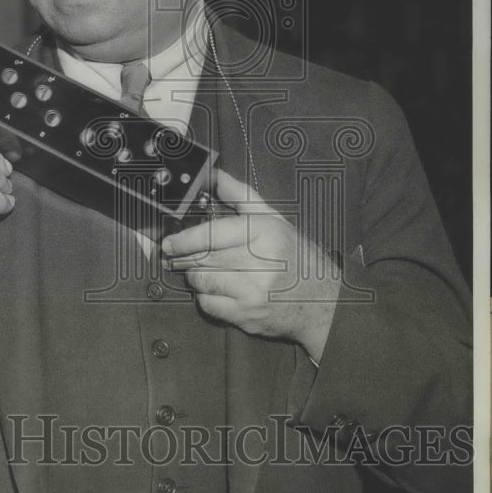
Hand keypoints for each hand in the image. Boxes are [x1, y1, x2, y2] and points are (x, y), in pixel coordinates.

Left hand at [161, 169, 338, 362]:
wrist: (323, 301)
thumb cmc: (295, 256)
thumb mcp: (274, 219)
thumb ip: (240, 196)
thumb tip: (213, 176)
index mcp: (264, 232)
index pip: (212, 235)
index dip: (184, 239)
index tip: (169, 242)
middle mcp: (259, 262)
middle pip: (202, 258)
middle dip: (185, 257)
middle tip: (177, 255)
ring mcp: (252, 292)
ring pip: (201, 281)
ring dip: (195, 276)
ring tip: (203, 271)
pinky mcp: (247, 316)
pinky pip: (208, 305)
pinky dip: (205, 297)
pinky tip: (218, 290)